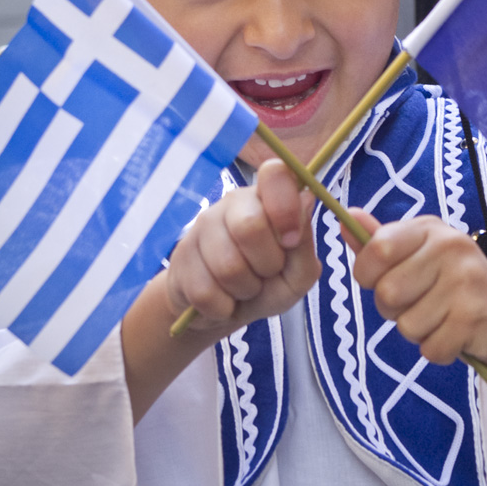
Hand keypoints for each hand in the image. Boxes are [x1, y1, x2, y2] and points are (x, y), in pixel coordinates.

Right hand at [166, 158, 320, 334]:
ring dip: (245, 290)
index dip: (286, 208)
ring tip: (244, 286)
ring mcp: (203, 225)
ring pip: (228, 267)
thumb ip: (305, 244)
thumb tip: (305, 200)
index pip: (275, 174)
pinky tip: (223, 299)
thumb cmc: (267, 285)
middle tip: (267, 272)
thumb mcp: (297, 275)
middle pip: (251, 226)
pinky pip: (206, 292)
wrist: (222, 311)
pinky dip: (223, 307)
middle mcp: (233, 202)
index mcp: (267, 198)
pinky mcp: (181, 257)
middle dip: (267, 265)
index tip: (291, 240)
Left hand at [342, 210, 486, 408]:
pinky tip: (456, 335)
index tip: (380, 281)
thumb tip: (346, 218)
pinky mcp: (476, 319)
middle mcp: (451, 248)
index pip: (378, 249)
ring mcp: (467, 282)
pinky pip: (430, 349)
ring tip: (442, 318)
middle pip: (387, 293)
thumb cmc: (452, 284)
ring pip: (407, 325)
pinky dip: (438, 350)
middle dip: (394, 310)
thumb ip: (380, 242)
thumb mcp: (418, 255)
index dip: (368, 275)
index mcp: (430, 229)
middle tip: (420, 304)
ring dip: (418, 332)